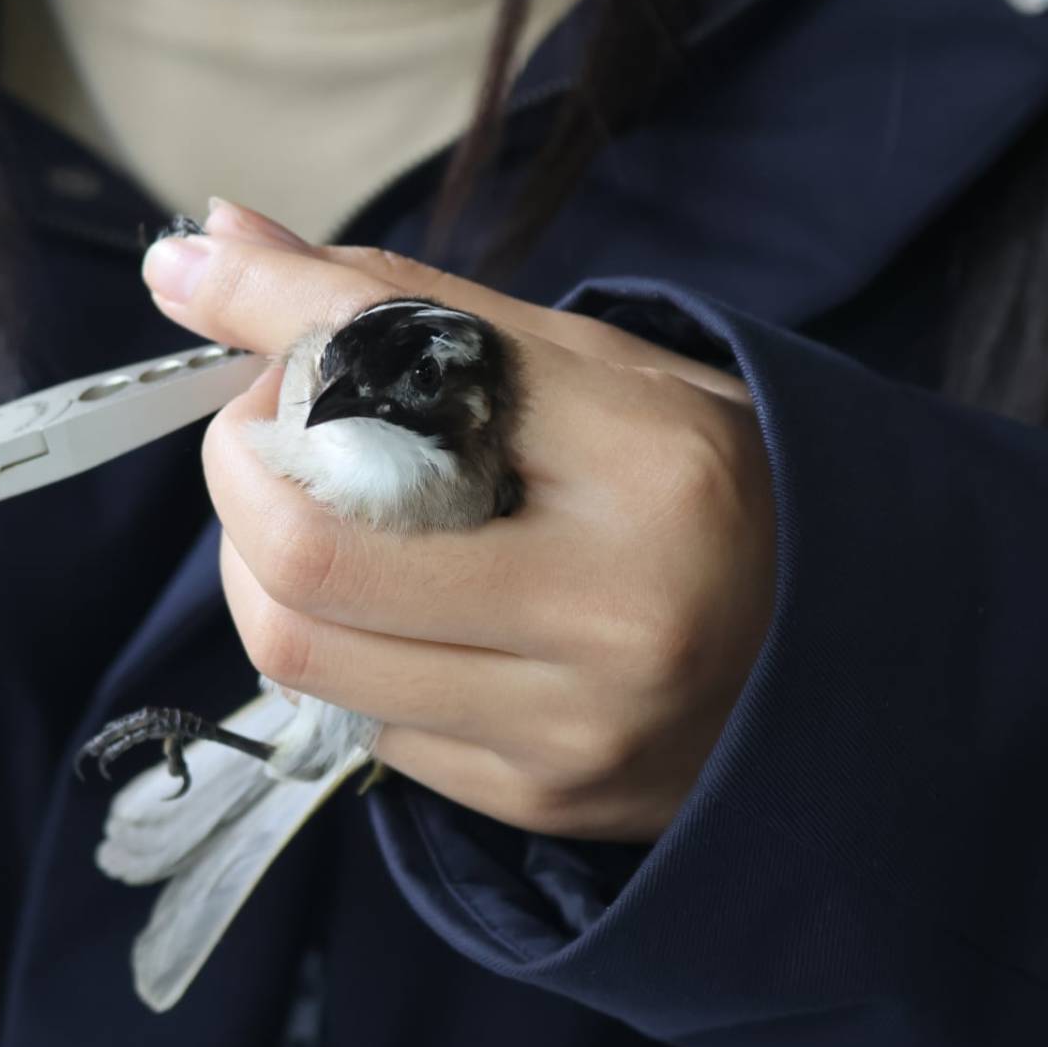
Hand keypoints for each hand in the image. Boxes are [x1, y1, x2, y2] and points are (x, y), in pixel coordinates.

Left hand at [144, 202, 775, 840]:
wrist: (847, 650)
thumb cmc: (711, 484)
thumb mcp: (590, 366)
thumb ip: (397, 303)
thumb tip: (200, 244)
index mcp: (650, 464)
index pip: (382, 401)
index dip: (272, 362)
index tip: (238, 328)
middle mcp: (616, 615)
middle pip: (305, 559)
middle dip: (241, 482)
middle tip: (273, 440)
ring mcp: (575, 730)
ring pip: (304, 658)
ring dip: (267, 573)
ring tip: (324, 519)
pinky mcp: (540, 803)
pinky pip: (363, 725)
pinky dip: (345, 652)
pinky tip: (403, 611)